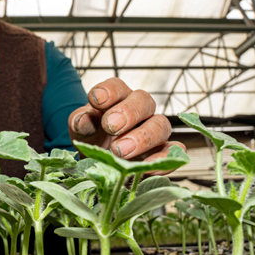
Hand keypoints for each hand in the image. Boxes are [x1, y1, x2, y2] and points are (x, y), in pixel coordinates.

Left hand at [68, 77, 184, 163]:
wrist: (99, 162)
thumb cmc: (91, 138)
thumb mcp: (80, 129)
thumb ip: (81, 122)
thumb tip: (82, 121)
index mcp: (117, 98)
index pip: (117, 86)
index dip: (109, 91)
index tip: (96, 100)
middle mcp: (140, 110)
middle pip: (144, 101)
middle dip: (128, 113)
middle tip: (111, 128)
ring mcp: (154, 130)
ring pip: (161, 125)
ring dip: (143, 138)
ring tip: (121, 152)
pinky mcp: (163, 152)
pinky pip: (174, 151)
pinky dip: (164, 159)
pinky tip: (146, 169)